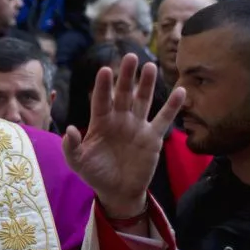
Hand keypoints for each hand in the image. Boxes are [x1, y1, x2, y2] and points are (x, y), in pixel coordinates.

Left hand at [62, 54, 184, 217]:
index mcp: (100, 123)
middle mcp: (119, 119)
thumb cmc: (95, 174)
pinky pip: (164, 119)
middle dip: (126, 76)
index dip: (103, 86)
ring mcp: (137, 126)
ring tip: (150, 66)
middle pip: (123, 94)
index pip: (101, 101)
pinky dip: (172, 106)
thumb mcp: (78, 163)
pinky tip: (181, 90)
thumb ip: (71, 147)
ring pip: (143, 100)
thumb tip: (69, 129)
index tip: (105, 70)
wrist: (117, 192)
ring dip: (147, 84)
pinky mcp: (153, 137)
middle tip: (130, 57)